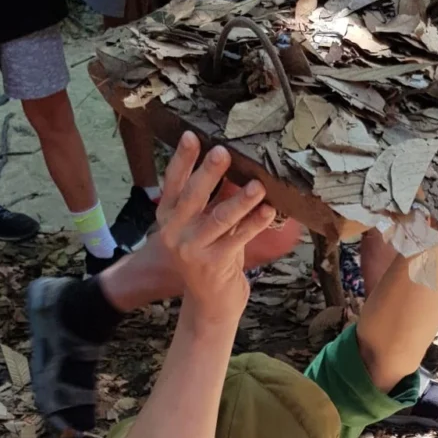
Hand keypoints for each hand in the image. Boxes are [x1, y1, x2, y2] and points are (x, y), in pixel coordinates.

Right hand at [156, 133, 274, 327]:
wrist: (210, 301)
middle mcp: (175, 232)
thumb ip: (211, 201)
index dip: (182, 159)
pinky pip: (239, 238)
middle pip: (193, 196)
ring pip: (219, 218)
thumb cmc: (210, 256)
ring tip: (258, 185)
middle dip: (209, 173)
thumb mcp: (202, 227)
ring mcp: (192, 250)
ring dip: (240, 200)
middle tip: (223, 152)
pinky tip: (269, 210)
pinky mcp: (214, 264)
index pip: (173, 183)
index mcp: (168, 217)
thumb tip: (235, 166)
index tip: (192, 136)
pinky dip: (255, 223)